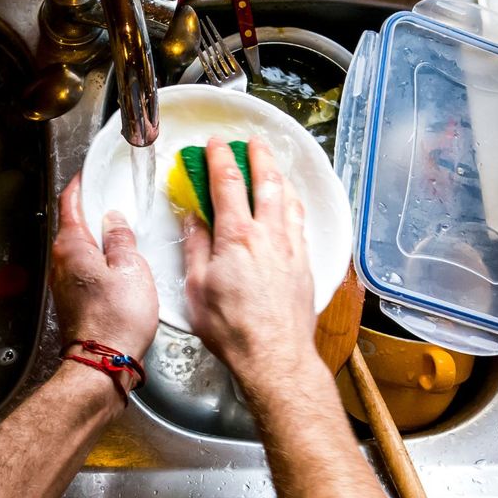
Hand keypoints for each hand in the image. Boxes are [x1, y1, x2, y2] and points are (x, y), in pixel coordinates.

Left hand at [50, 174, 158, 361]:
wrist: (106, 361)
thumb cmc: (117, 318)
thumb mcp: (131, 267)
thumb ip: (122, 238)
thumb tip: (115, 220)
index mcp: (72, 247)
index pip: (69, 205)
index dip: (80, 186)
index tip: (89, 175)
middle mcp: (62, 263)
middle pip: (73, 225)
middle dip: (92, 209)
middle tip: (114, 197)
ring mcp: (66, 282)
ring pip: (81, 246)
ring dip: (98, 235)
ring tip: (122, 228)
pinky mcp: (76, 297)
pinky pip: (87, 266)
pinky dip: (101, 256)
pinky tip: (120, 260)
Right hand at [183, 137, 315, 390]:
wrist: (274, 355)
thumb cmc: (233, 329)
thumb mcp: (197, 288)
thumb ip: (196, 247)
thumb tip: (193, 218)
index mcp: (237, 237)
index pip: (228, 183)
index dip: (221, 158)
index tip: (215, 144)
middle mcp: (268, 234)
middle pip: (266, 181)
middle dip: (258, 155)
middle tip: (253, 141)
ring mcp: (291, 246)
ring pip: (289, 198)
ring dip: (279, 175)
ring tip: (273, 164)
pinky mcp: (305, 261)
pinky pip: (301, 221)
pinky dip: (294, 202)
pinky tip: (292, 202)